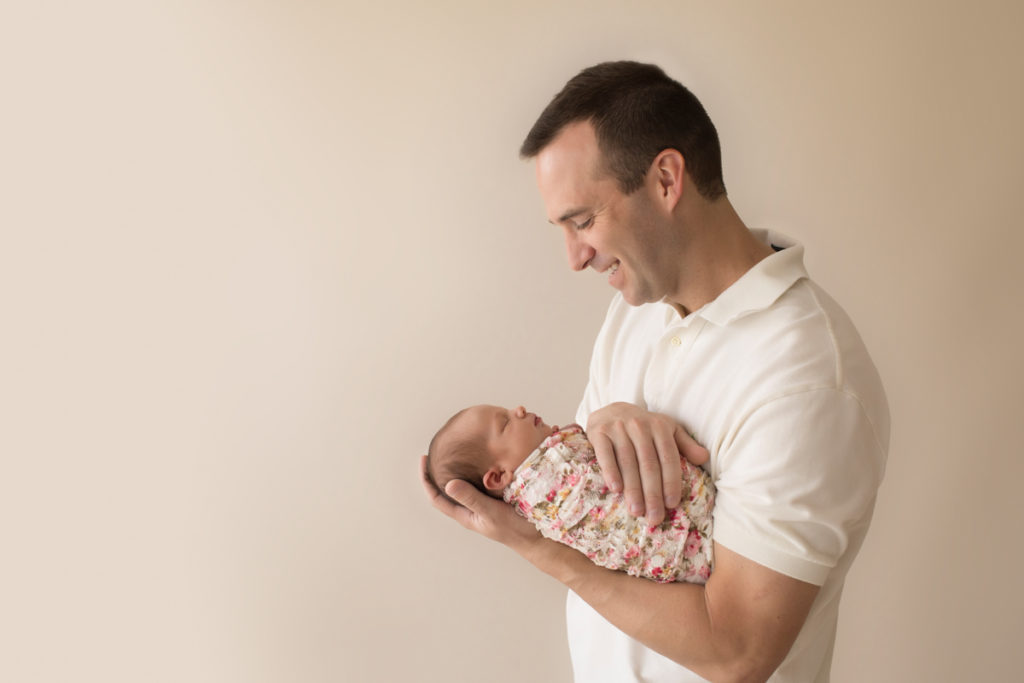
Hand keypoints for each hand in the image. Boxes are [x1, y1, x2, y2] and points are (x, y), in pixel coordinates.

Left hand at [419, 455, 541, 551]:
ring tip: (456, 452)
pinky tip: (480, 460)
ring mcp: (483, 505)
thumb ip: (471, 498)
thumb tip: (449, 484)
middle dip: (439, 472)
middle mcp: (471, 509)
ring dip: (458, 470)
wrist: (537, 538)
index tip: (424, 459)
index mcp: (465, 515)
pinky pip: (480, 484)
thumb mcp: (491, 512)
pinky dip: (475, 471)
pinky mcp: (496, 500)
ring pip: (464, 486)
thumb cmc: (514, 529)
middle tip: (437, 451)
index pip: (437, 497)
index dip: (426, 480)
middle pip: (447, 490)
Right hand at [586, 402, 708, 525]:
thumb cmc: (643, 427)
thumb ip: (686, 444)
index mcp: (660, 427)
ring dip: (632, 489)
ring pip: (628, 462)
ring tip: (636, 511)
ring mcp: (618, 428)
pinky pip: (605, 454)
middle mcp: (640, 426)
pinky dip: (610, 472)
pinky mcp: (599, 432)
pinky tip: (615, 489)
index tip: (672, 504)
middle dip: (652, 493)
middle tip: (654, 517)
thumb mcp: (666, 430)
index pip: (668, 458)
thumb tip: (704, 458)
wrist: (610, 409)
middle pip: (648, 464)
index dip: (671, 482)